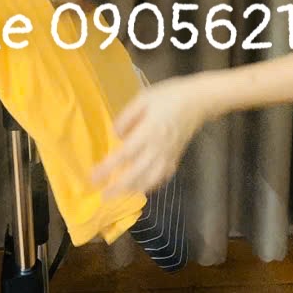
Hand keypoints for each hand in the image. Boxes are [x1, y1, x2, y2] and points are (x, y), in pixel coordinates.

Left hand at [91, 76, 211, 194]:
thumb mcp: (143, 98)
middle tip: (103, 196)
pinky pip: (163, 178)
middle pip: (136, 174)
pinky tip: (143, 187)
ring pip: (150, 180)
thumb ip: (126, 117)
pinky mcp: (176, 158)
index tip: (94, 177)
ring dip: (134, 190)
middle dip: (118, 188)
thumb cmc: (168, 96)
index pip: (124, 155)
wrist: (198, 101)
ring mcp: (168, 156)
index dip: (108, 168)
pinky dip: (152, 185)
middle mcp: (158, 148)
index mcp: (148, 132)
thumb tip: (115, 136)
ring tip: (120, 194)